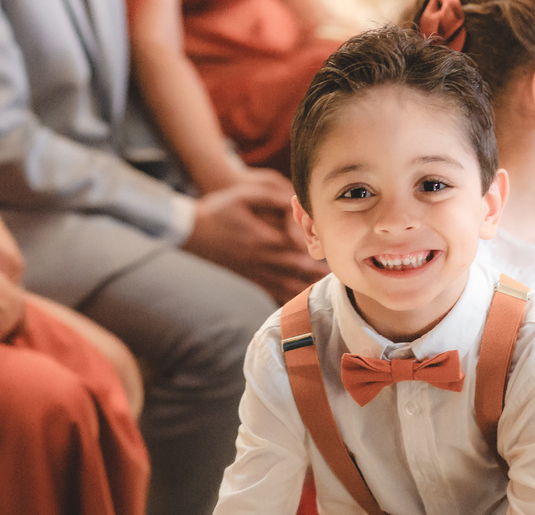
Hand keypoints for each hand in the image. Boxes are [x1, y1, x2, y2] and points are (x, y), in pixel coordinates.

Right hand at [186, 182, 327, 302]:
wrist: (191, 232)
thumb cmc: (217, 210)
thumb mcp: (242, 195)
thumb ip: (271, 196)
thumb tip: (294, 201)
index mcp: (265, 239)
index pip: (298, 245)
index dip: (317, 245)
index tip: (335, 243)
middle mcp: (263, 259)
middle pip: (300, 268)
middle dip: (321, 269)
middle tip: (343, 268)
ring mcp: (256, 271)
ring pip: (290, 284)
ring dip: (310, 285)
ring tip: (329, 286)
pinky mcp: (251, 277)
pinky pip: (275, 291)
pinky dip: (291, 295)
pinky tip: (305, 299)